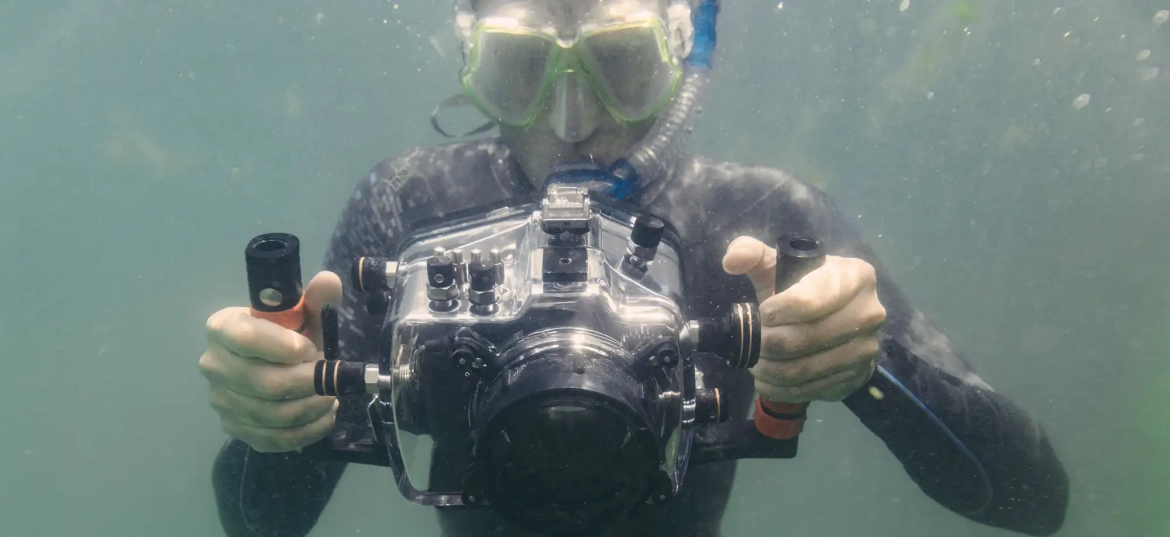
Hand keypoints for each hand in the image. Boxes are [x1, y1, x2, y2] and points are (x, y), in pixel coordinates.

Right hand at [199, 271, 342, 452]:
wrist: (273, 363)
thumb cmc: (288, 334)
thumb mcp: (302, 315)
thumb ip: (315, 301)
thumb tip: (327, 282)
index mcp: (223, 327)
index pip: (245, 338)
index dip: (283, 346)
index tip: (311, 349)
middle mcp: (213, 365)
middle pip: (264, 383)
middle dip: (309, 382)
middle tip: (333, 377)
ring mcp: (221, 400)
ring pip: (272, 414)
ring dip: (312, 407)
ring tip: (332, 396)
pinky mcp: (234, 427)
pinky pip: (273, 438)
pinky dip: (307, 431)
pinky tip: (324, 417)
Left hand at [722, 236, 883, 402]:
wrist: (834, 318)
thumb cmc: (801, 286)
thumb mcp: (778, 264)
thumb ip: (751, 253)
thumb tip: (732, 261)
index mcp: (856, 276)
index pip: (810, 300)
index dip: (778, 310)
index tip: (762, 312)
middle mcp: (870, 312)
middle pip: (807, 337)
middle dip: (769, 342)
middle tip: (753, 342)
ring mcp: (867, 348)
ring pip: (806, 368)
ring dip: (770, 368)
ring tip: (755, 361)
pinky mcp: (856, 377)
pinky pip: (811, 389)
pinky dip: (780, 388)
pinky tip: (766, 379)